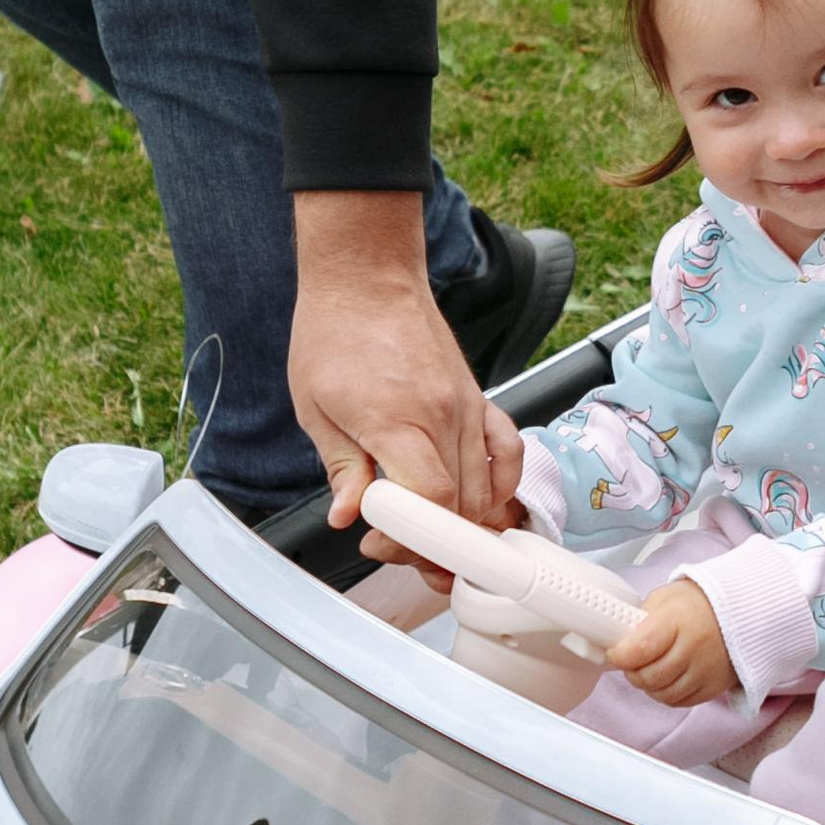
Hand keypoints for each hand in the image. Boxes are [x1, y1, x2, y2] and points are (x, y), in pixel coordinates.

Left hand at [288, 188, 523, 536]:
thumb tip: (349, 516)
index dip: (413, 537)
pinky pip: (509, 449)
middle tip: (393, 545)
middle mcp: (443, 414)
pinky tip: (482, 502)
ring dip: (462, 522)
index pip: (431, 498)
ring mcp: (468, 406)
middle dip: (432, 541)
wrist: (367, 280)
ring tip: (427, 534)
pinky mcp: (479, 398)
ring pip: (486, 486)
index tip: (382, 542)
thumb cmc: (335, 335)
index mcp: (398, 419)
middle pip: (460, 503)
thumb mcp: (315, 408)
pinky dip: (503, 484)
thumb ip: (341, 467)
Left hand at [608, 578, 735, 707]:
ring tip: (650, 668)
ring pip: (663, 694)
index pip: (640, 649)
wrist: (742, 612)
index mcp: (677, 620)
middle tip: (631, 661)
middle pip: (649, 677)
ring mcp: (706, 670)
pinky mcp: (714, 686)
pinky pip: (680, 702)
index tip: (616, 652)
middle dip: (632, 672)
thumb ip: (640, 619)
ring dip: (649, 686)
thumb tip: (619, 641)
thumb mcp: (665, 598)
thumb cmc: (699, 603)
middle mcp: (693, 648)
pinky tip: (668, 678)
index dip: (620, 655)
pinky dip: (667, 694)